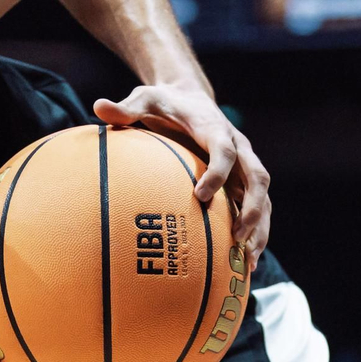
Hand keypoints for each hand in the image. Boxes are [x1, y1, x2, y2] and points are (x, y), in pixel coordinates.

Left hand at [93, 85, 270, 271]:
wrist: (190, 98)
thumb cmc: (165, 103)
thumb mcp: (146, 98)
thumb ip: (126, 108)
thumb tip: (97, 107)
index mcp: (215, 128)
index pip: (224, 150)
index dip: (218, 172)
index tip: (200, 196)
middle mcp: (238, 146)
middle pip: (257, 177)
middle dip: (251, 208)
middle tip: (236, 236)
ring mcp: (245, 164)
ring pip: (262, 197)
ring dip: (259, 227)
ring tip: (247, 260)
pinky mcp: (244, 179)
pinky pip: (257, 207)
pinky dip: (256, 233)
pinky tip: (244, 264)